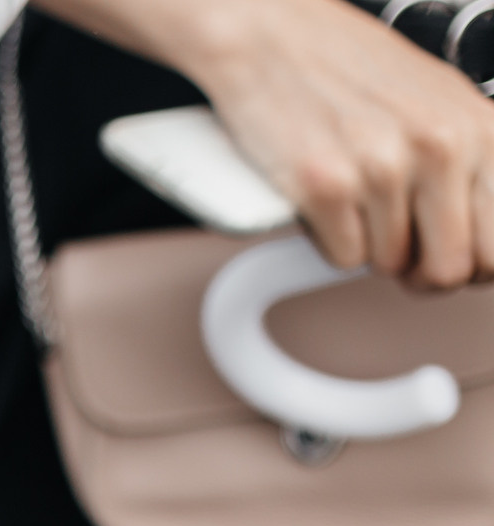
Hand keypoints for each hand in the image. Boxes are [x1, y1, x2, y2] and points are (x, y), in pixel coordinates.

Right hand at [45, 0, 493, 286]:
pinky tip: (321, 193)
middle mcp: (440, 146)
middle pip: (450, 271)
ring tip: (350, 192)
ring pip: (388, 264)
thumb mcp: (438, 106)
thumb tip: (475, 244)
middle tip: (397, 244)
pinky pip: (341, 257)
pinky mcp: (326, 185)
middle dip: (420, 270)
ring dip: (365, 242)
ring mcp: (383, 167)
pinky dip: (327, 237)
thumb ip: (468, 166)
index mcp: (479, 129)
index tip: (441, 251)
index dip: (470, 263)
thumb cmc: (347, 69)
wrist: (272, 35)